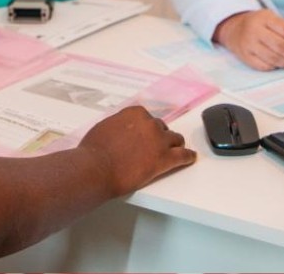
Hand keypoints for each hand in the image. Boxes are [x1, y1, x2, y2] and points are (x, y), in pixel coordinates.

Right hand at [78, 106, 195, 196]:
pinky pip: (183, 156)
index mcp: (134, 114)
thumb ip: (118, 126)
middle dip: (159, 137)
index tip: (145, 135)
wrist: (96, 169)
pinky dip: (188, 157)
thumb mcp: (104, 128)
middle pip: (161, 128)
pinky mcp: (165, 159)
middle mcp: (149, 124)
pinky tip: (190, 158)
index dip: (146, 129)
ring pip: (175, 139)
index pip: (147, 118)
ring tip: (174, 151)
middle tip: (154, 147)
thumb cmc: (93, 150)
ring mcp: (159, 141)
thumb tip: (121, 132)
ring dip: (174, 145)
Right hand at [213, 10, 283, 70]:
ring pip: (274, 58)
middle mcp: (255, 31)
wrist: (234, 28)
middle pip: (281, 46)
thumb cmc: (260, 24)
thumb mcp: (274, 19)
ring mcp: (248, 45)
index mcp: (264, 18)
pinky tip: (279, 63)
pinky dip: (276, 67)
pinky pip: (265, 66)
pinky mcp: (245, 57)